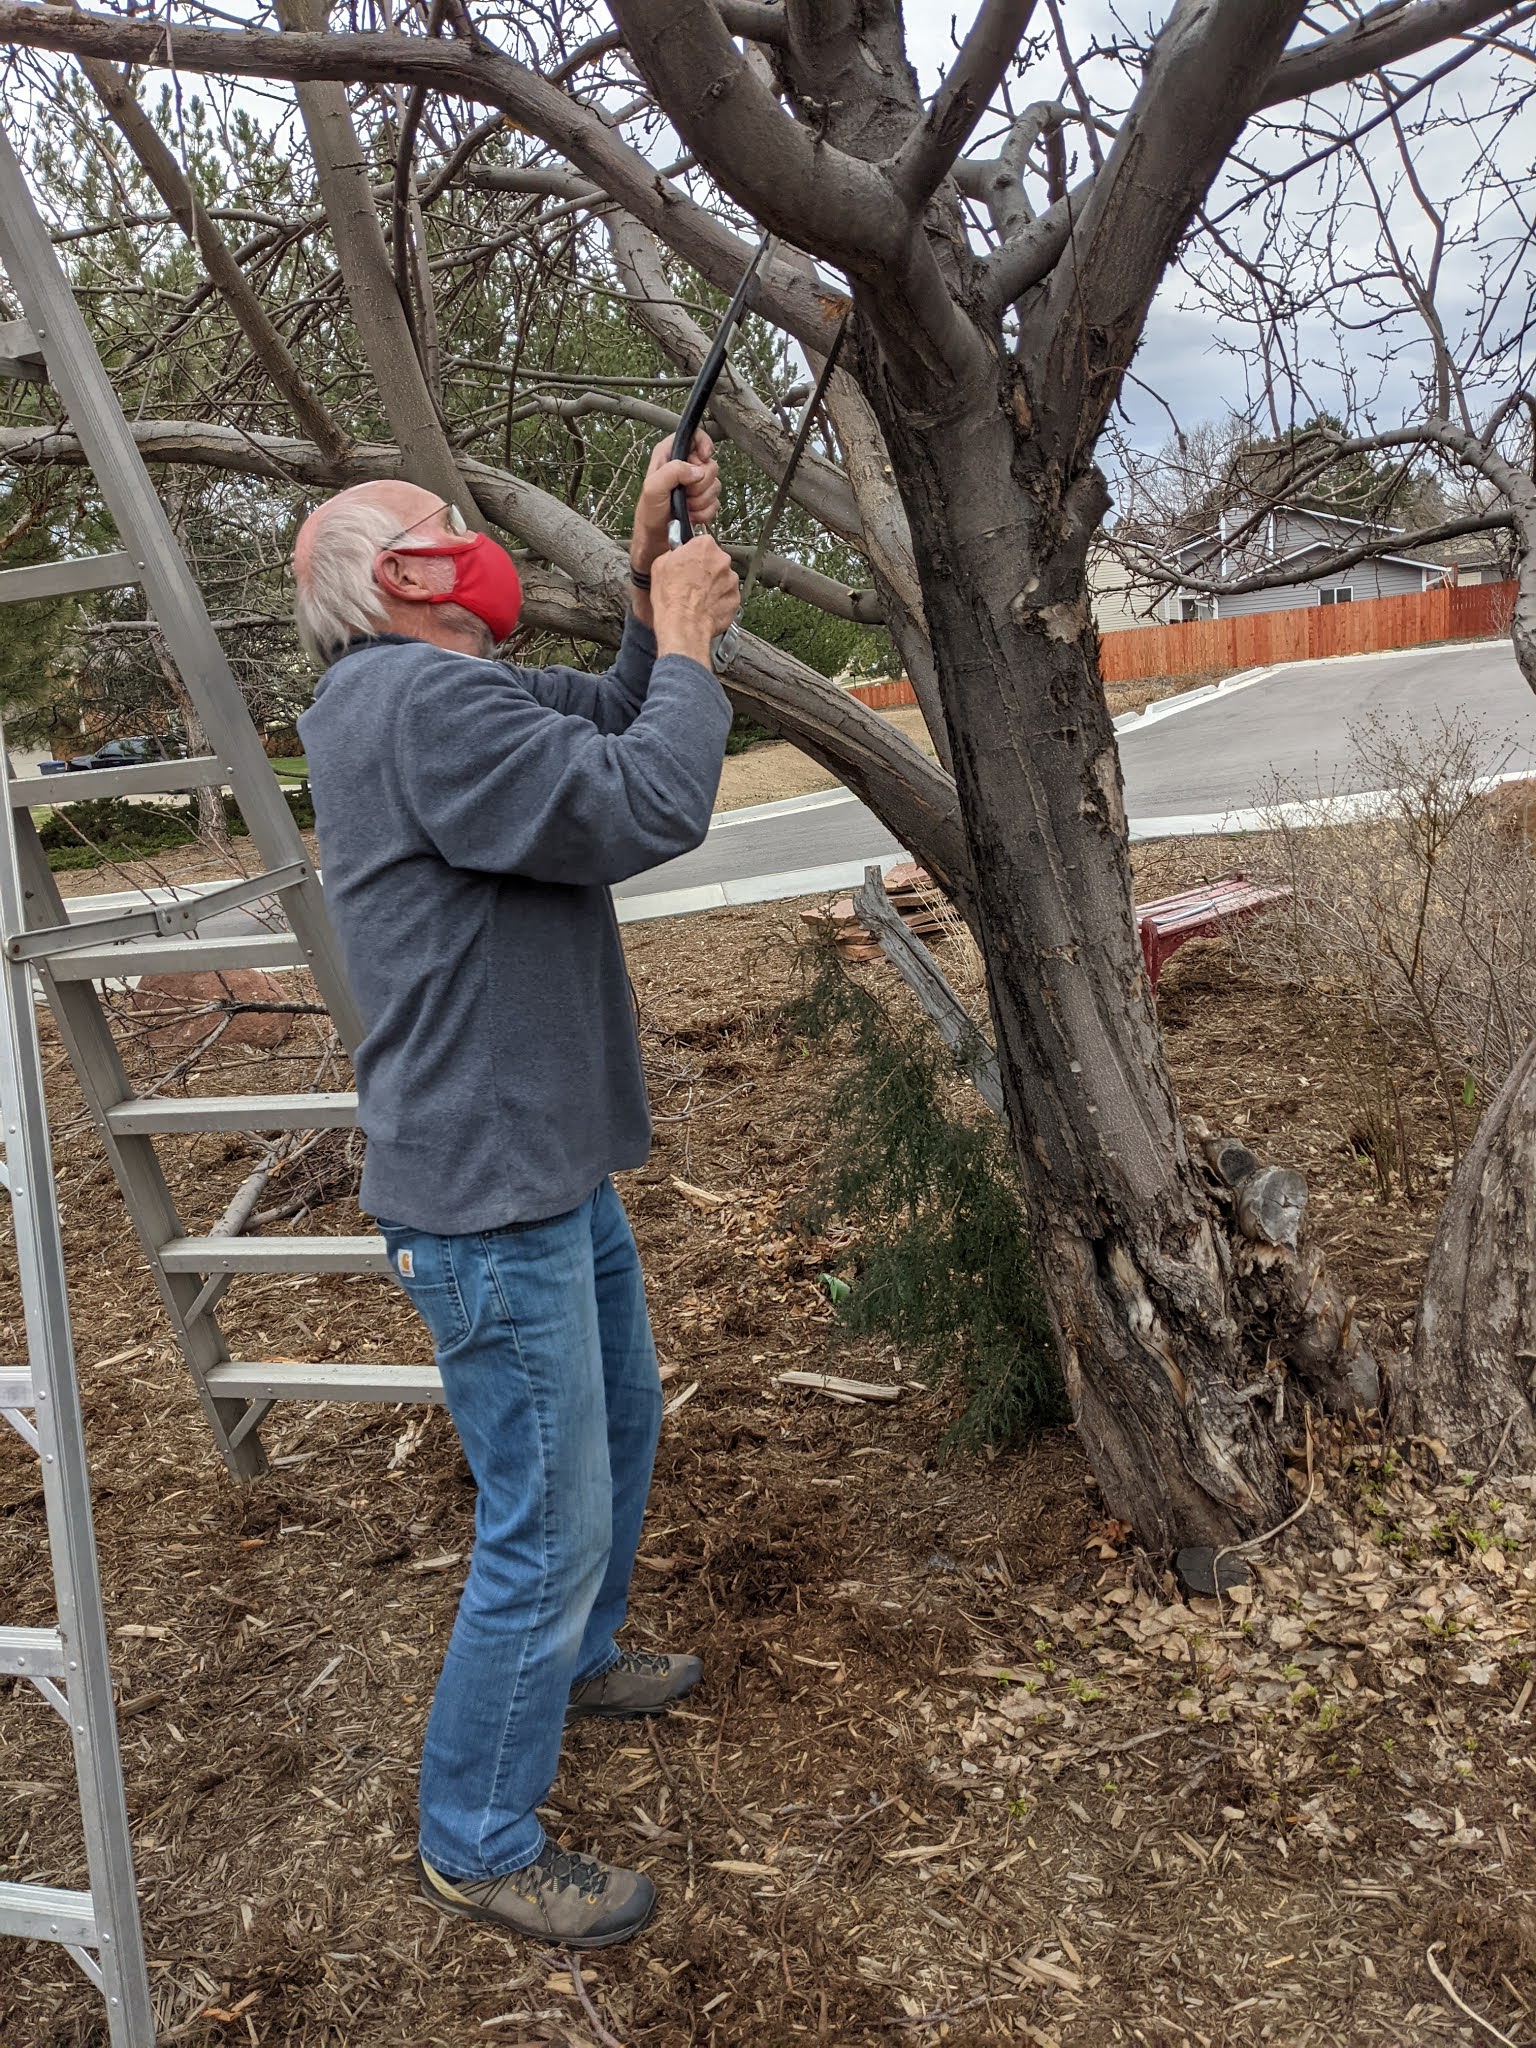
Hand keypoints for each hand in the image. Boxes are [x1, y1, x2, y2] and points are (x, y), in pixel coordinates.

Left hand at [630, 431, 719, 580]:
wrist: (655, 543)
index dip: (703, 444)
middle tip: (685, 493)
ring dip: (701, 500)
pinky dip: (704, 512)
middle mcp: (683, 468)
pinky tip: (691, 515)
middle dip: (700, 483)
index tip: (703, 458)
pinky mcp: (702, 503)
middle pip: (710, 464)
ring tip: (685, 507)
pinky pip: (715, 503)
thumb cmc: (648, 515)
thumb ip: (673, 471)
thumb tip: (697, 470)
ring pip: (715, 485)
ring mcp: (694, 486)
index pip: (694, 436)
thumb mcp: (653, 488)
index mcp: (669, 456)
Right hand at [650, 536, 739, 667]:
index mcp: (704, 546)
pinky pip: (727, 597)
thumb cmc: (671, 598)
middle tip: (692, 583)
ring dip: (714, 586)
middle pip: (715, 561)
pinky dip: (719, 602)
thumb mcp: (660, 565)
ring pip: (723, 579)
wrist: (683, 626)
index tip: (689, 562)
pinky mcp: (735, 600)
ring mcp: (731, 581)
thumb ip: (674, 554)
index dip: (694, 554)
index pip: (703, 543)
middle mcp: (722, 561)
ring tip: (698, 599)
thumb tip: (675, 554)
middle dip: (706, 570)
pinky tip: (705, 608)